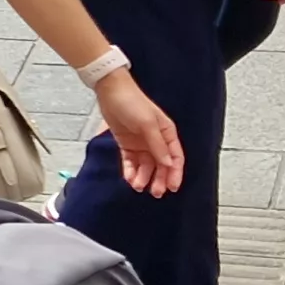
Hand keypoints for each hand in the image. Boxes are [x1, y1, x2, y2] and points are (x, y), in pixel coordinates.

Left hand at [94, 70, 183, 195]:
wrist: (110, 91)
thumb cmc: (132, 102)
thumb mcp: (147, 123)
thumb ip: (158, 144)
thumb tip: (169, 164)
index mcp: (167, 133)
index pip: (175, 157)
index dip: (175, 173)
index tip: (172, 187)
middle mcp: (156, 140)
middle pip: (161, 165)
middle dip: (159, 179)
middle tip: (156, 193)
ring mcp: (141, 143)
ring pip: (145, 166)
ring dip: (143, 177)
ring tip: (138, 186)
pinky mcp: (127, 144)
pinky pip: (131, 162)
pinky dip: (130, 171)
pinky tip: (129, 179)